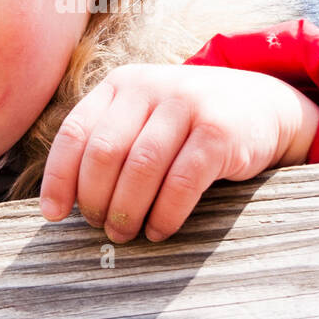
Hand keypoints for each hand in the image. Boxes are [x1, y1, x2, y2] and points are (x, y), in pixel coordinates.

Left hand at [38, 63, 318, 242]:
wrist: (264, 105)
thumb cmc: (190, 124)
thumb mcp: (146, 116)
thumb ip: (110, 142)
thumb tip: (63, 202)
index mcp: (122, 84)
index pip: (76, 132)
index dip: (59, 178)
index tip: (54, 215)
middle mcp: (150, 87)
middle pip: (104, 153)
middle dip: (95, 199)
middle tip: (99, 227)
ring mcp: (186, 105)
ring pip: (140, 169)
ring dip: (127, 211)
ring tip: (125, 235)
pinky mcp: (218, 132)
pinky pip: (181, 183)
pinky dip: (165, 215)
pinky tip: (160, 230)